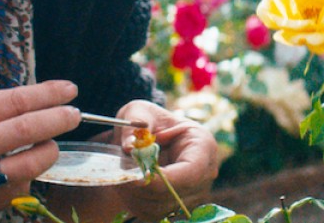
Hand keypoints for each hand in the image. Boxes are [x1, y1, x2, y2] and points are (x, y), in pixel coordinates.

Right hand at [0, 80, 81, 222]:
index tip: (68, 89)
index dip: (48, 94)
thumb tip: (26, 102)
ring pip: (29, 163)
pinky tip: (24, 168)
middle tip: (74, 114)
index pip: (15, 101)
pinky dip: (26, 175)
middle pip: (27, 129)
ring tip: (53, 143)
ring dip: (49, 151)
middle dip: (58, 119)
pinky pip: (15, 187)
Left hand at [113, 100, 219, 219]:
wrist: (148, 133)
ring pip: (162, 207)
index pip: (192, 171)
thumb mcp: (139, 111)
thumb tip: (130, 147)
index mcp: (203, 145)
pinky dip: (136, 204)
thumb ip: (135, 123)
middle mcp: (204, 173)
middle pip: (177, 194)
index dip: (166, 180)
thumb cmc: (148, 119)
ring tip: (121, 178)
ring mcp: (193, 192)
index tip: (137, 178)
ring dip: (136, 197)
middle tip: (119, 178)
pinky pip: (154, 214)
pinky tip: (127, 187)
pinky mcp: (177, 204)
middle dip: (144, 189)